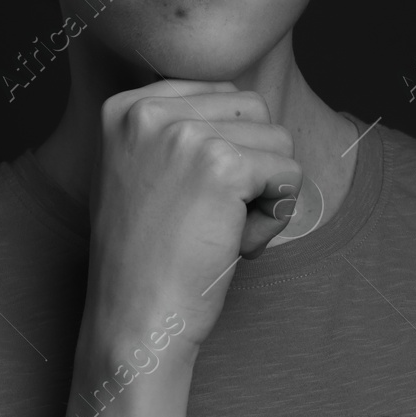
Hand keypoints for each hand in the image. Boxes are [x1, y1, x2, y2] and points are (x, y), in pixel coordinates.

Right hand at [81, 78, 302, 358]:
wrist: (135, 321)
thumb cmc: (149, 256)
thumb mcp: (143, 170)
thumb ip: (181, 128)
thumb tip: (251, 103)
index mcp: (125, 106)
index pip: (221, 94)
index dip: (227, 149)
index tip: (188, 195)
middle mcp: (148, 111)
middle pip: (253, 110)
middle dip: (251, 164)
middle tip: (208, 217)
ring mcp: (185, 135)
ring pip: (278, 139)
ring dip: (264, 192)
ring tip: (218, 231)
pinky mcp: (223, 166)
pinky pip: (290, 174)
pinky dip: (275, 216)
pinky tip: (235, 244)